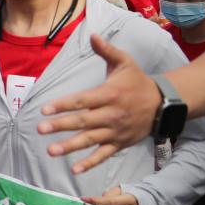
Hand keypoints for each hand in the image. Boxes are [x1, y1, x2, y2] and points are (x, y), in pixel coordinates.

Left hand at [38, 36, 158, 172]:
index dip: (63, 105)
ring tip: (51, 151)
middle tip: (41, 130)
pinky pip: (104, 155)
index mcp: (109, 95)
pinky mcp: (120, 143)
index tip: (44, 109)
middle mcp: (111, 115)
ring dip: (70, 147)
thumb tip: (92, 35)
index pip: (82, 100)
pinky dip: (90, 163)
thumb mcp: (125, 62)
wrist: (164, 104)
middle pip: (83, 121)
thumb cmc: (138, 81)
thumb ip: (107, 50)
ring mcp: (115, 131)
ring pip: (90, 140)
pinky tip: (75, 170)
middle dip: (61, 126)